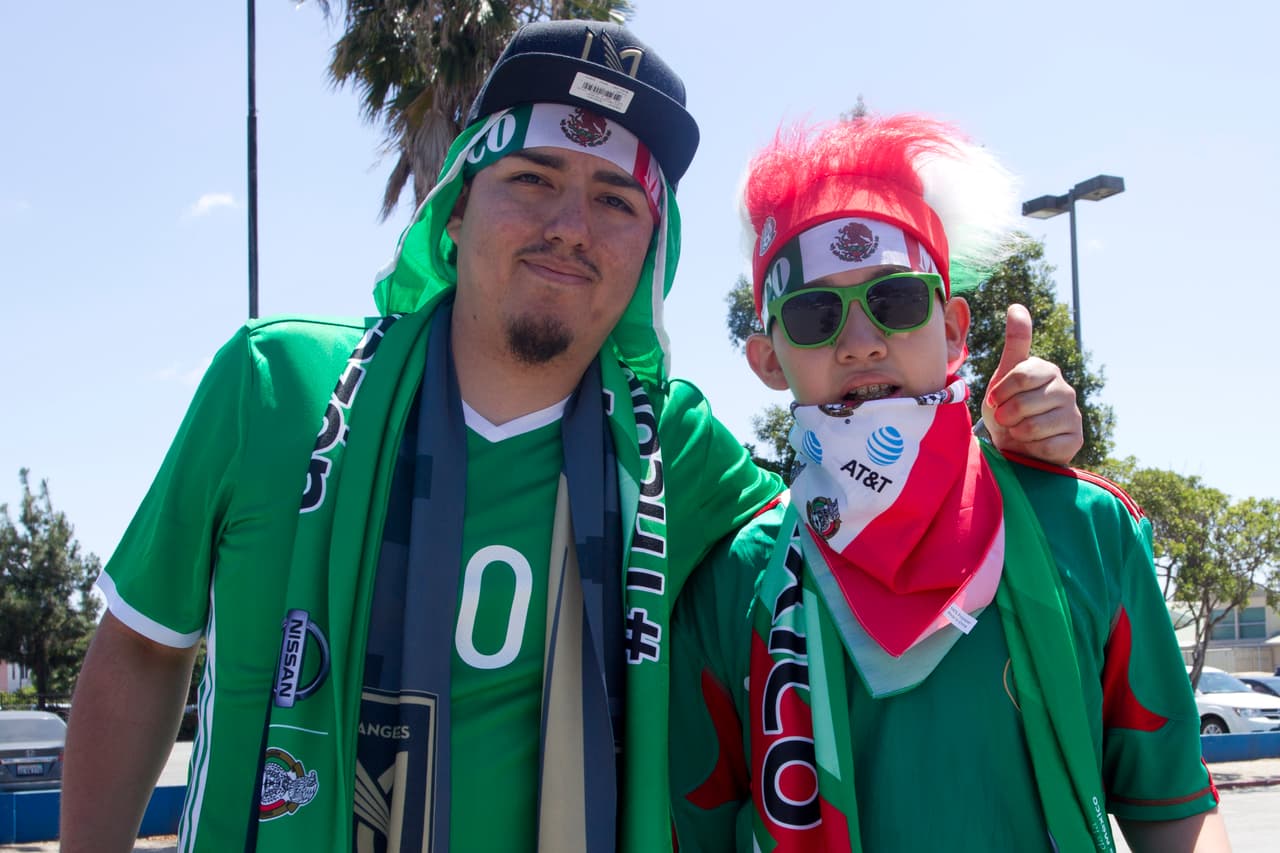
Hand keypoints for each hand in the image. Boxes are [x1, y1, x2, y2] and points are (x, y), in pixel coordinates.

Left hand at [981, 304, 1082, 465]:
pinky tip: (1033, 445)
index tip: (995, 400)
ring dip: (1016, 433)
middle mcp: (1065, 390)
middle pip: (1023, 403)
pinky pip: (1045, 446)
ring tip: (1019, 431)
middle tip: (1006, 419)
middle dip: (1006, 415)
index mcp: (1046, 370)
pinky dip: (1030, 448)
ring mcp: (1073, 415)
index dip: (1000, 392)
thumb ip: (1015, 343)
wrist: (1015, 445)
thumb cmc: (1007, 407)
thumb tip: (1017, 305)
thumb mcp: (1004, 374)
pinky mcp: (1076, 440)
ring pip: (1033, 427)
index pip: (1020, 375)